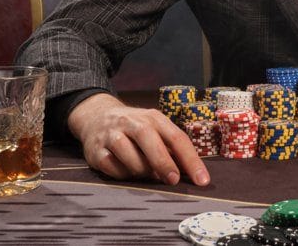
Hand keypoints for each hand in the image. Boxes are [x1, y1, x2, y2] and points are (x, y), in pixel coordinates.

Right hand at [67, 92, 209, 185]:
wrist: (96, 117)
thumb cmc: (134, 129)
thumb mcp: (154, 129)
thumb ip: (170, 148)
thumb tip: (188, 174)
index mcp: (153, 118)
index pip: (177, 138)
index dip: (191, 160)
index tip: (202, 180)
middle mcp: (132, 122)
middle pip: (151, 141)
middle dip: (164, 163)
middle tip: (173, 181)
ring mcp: (112, 135)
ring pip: (130, 156)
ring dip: (141, 171)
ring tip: (144, 173)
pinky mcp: (95, 150)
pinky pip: (112, 167)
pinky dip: (121, 174)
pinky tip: (124, 170)